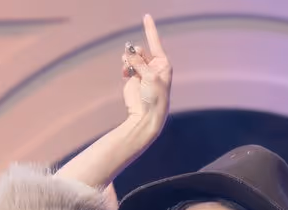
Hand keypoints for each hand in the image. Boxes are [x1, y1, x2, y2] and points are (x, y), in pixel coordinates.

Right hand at [121, 14, 171, 134]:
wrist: (146, 115)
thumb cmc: (154, 98)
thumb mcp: (149, 77)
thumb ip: (139, 62)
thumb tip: (128, 51)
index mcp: (163, 64)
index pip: (155, 42)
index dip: (150, 29)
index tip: (146, 15)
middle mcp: (154, 66)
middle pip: (140, 49)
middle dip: (135, 54)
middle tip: (132, 62)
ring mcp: (143, 71)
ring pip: (132, 56)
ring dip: (128, 60)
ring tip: (127, 70)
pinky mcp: (133, 77)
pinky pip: (126, 64)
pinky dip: (124, 66)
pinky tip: (124, 73)